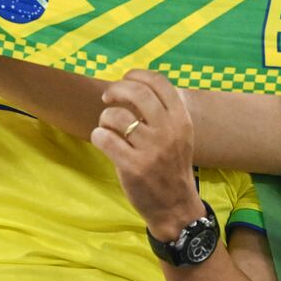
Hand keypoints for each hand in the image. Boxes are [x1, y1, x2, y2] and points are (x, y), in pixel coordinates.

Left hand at [93, 70, 206, 239]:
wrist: (175, 205)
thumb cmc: (172, 167)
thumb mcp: (180, 136)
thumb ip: (163, 113)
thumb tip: (134, 86)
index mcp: (181, 120)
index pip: (160, 82)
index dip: (137, 75)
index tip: (126, 79)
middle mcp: (169, 131)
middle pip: (137, 93)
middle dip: (116, 89)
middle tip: (108, 97)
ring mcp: (151, 149)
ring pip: (116, 116)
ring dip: (105, 117)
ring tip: (108, 127)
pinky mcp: (133, 166)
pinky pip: (105, 138)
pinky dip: (98, 136)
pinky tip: (103, 141)